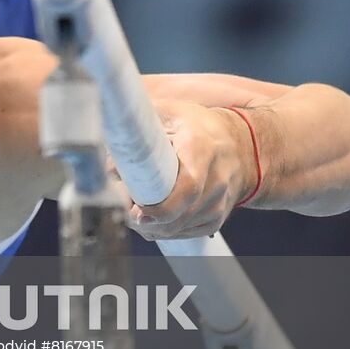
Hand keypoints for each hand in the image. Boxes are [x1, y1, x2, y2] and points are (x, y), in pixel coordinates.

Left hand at [124, 102, 252, 240]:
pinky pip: (185, 233)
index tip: (136, 211)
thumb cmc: (194, 125)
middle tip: (124, 212)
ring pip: (180, 228)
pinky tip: (150, 218)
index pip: (187, 188)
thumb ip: (136, 134)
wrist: (240, 143)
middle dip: (147, 220)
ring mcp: (221, 200)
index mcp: (202, 148)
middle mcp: (218, 177)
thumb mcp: (166, 114)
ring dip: (151, 227)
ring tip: (132, 212)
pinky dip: (163, 230)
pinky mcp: (218, 217)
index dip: (160, 206)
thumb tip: (109, 165)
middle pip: (181, 214)